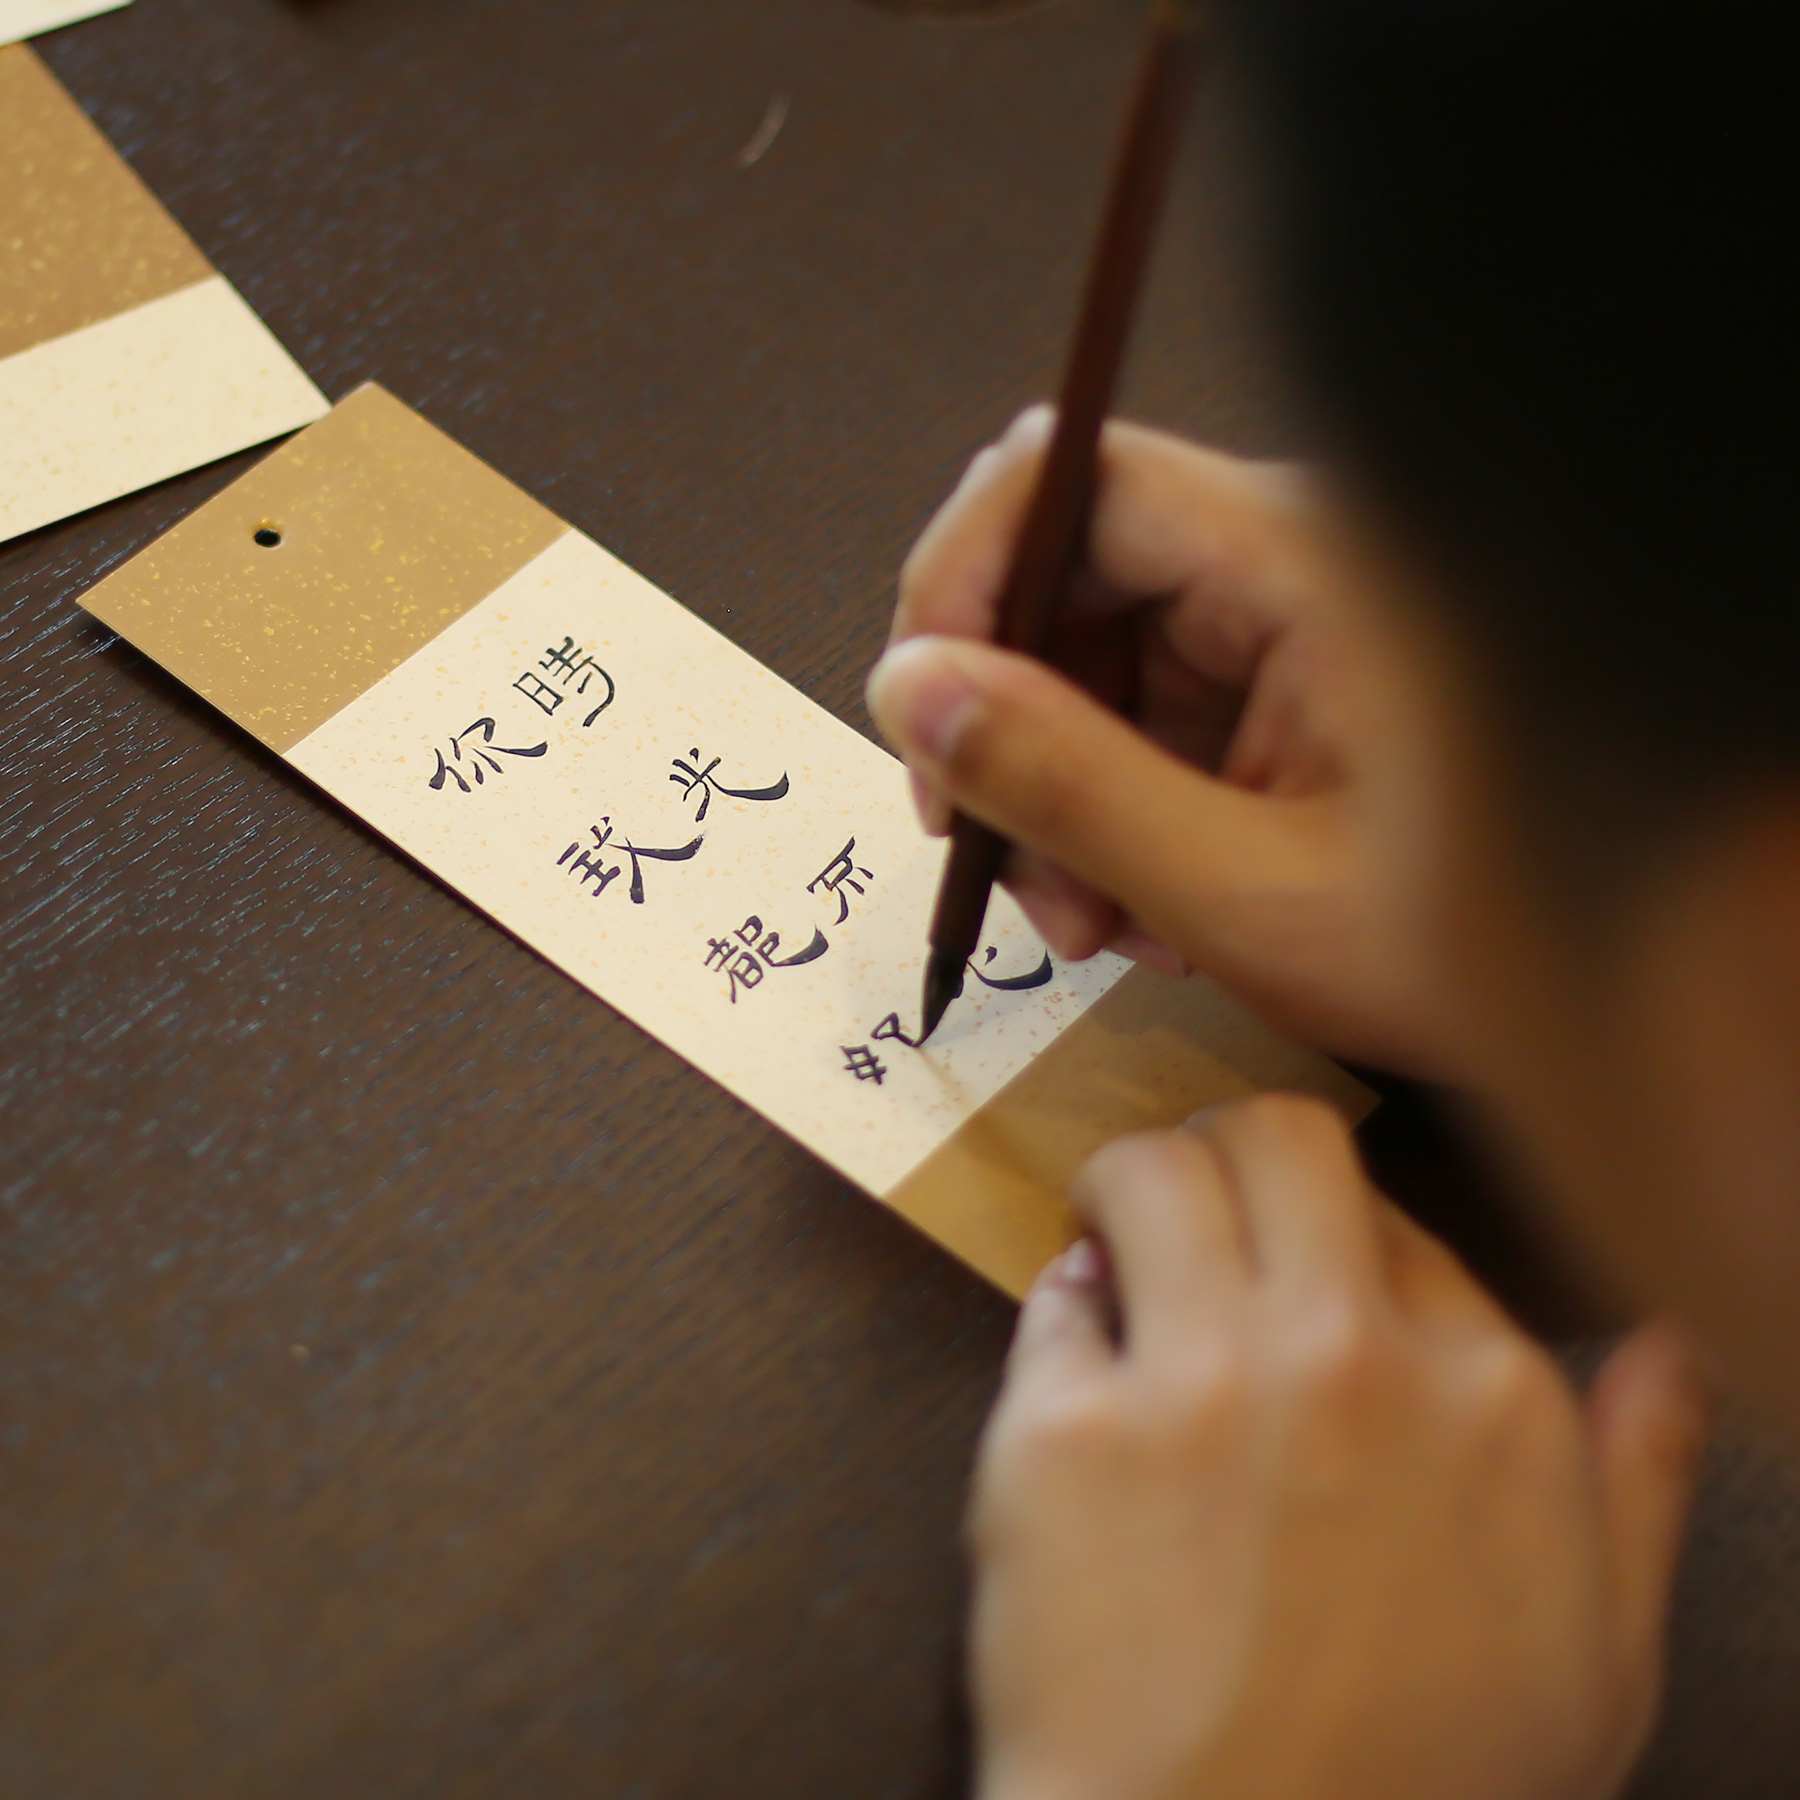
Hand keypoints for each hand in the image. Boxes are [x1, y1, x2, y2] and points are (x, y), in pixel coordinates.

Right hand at [866, 409, 1448, 1074]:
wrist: (1614, 991)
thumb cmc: (1486, 949)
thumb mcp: (1244, 889)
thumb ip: (1067, 787)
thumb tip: (914, 692)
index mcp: (1303, 564)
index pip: (1071, 479)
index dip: (964, 576)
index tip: (922, 708)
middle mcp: (1285, 565)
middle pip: (1062, 578)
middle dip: (1002, 723)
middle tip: (994, 858)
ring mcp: (1278, 626)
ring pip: (1085, 659)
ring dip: (1049, 792)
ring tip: (1086, 922)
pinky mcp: (1274, 686)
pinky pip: (1138, 714)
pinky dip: (1105, 812)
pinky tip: (1135, 908)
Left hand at [968, 1097, 1708, 1799]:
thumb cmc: (1420, 1787)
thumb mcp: (1596, 1654)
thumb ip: (1638, 1472)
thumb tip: (1675, 1338)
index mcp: (1490, 1394)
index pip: (1401, 1221)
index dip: (1340, 1239)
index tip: (1299, 1270)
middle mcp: (1352, 1360)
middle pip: (1280, 1138)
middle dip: (1233, 1149)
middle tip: (1197, 1200)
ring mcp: (1202, 1385)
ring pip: (1156, 1169)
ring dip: (1130, 1186)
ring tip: (1118, 1237)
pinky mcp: (1065, 1431)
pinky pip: (1052, 1300)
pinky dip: (1060, 1312)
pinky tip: (1074, 1365)